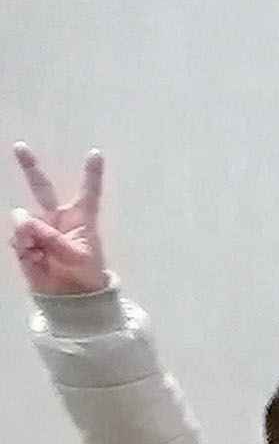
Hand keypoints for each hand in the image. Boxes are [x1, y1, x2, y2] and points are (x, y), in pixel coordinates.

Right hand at [8, 147, 108, 298]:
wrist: (68, 297)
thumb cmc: (85, 275)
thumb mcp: (77, 257)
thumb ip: (52, 238)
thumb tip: (23, 219)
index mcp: (81, 219)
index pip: (88, 193)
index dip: (92, 174)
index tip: (96, 153)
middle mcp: (57, 218)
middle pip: (42, 187)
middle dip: (29, 166)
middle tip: (20, 146)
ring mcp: (38, 228)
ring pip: (24, 220)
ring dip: (30, 236)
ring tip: (44, 255)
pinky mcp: (23, 242)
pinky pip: (17, 239)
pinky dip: (24, 250)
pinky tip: (36, 260)